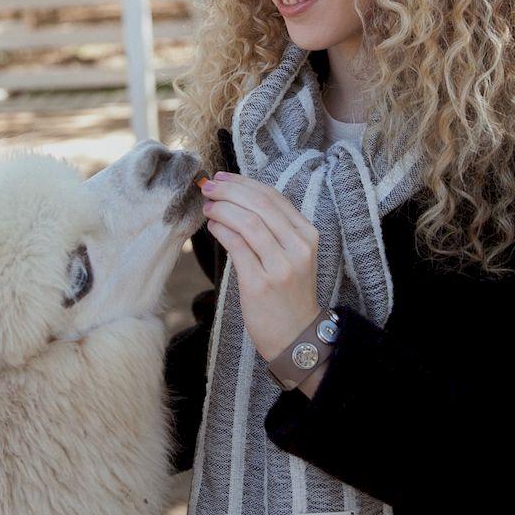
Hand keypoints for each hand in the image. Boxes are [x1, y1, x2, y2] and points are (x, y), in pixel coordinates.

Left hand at [200, 172, 321, 364]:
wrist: (297, 337)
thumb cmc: (288, 294)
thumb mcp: (292, 256)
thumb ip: (273, 229)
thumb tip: (235, 199)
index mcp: (307, 235)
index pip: (273, 197)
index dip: (244, 183)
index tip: (223, 178)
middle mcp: (298, 247)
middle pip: (259, 204)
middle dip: (229, 191)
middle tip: (208, 187)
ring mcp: (280, 266)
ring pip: (247, 221)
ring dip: (221, 209)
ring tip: (208, 207)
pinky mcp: (261, 283)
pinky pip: (237, 246)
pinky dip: (221, 230)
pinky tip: (212, 227)